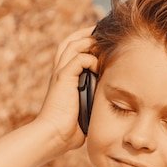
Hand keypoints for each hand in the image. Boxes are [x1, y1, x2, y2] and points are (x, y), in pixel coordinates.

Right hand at [35, 26, 98, 150]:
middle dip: (86, 33)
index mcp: (64, 77)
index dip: (85, 42)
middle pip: (69, 41)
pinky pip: (78, 59)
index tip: (102, 41)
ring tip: (103, 42)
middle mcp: (60, 71)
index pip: (71, 50)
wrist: (54, 135)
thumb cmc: (70, 128)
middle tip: (103, 31)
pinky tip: (98, 66)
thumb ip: (94, 97)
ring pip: (73, 45)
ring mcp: (60, 73)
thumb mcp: (86, 107)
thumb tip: (112, 98)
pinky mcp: (63, 78)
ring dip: (88, 41)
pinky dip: (89, 59)